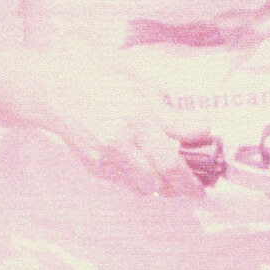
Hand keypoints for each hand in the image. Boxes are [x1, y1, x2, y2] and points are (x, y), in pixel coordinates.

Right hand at [36, 68, 207, 198]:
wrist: (57, 91)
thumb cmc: (99, 81)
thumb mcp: (139, 83)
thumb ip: (166, 108)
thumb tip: (193, 127)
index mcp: (139, 110)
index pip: (182, 133)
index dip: (202, 145)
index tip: (211, 151)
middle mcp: (125, 136)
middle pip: (168, 171)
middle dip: (188, 183)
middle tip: (197, 188)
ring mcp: (109, 155)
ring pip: (148, 186)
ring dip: (163, 186)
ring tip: (171, 182)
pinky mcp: (96, 167)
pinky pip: (126, 184)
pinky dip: (138, 181)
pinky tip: (140, 170)